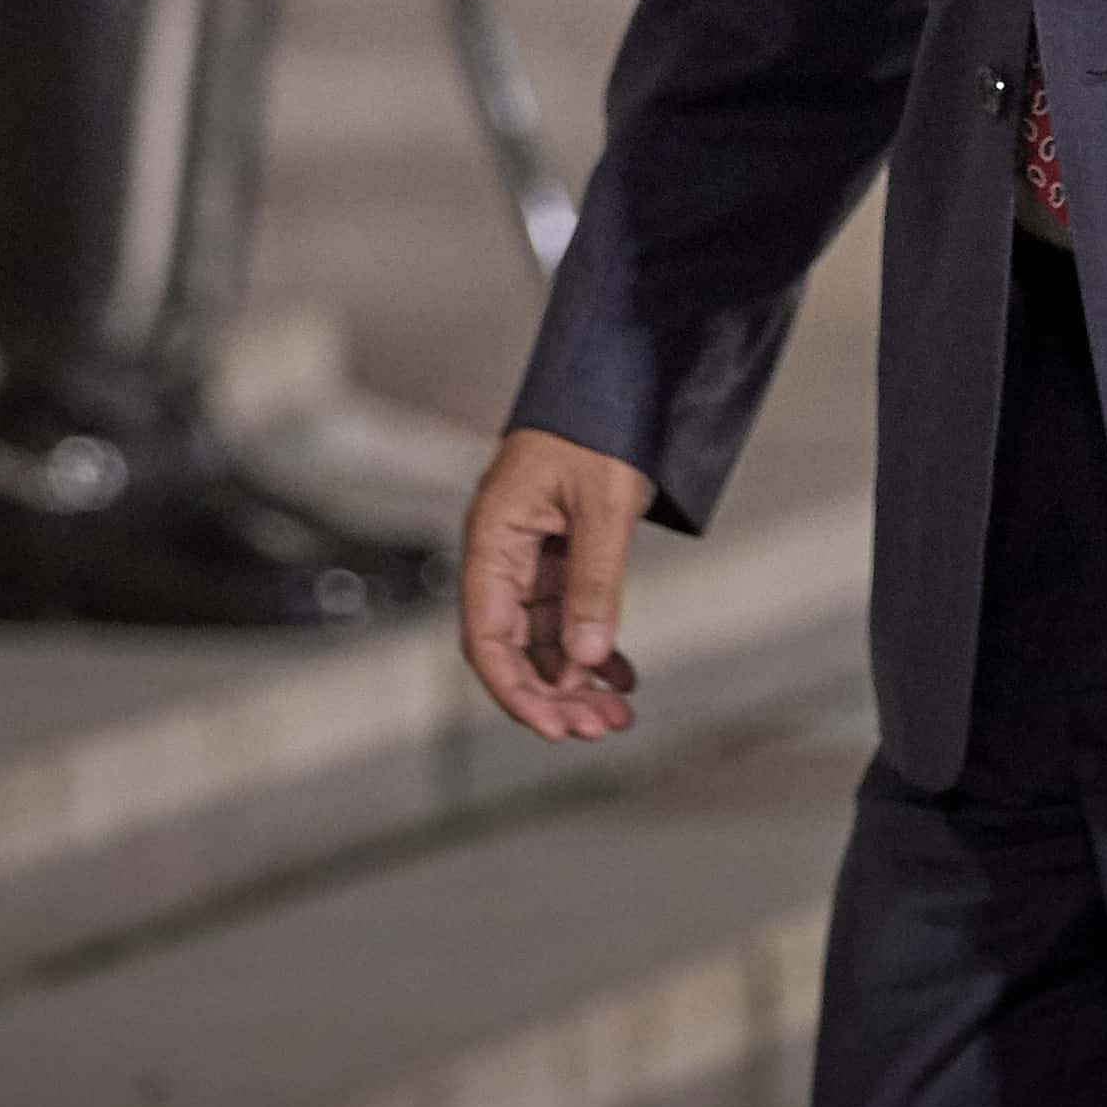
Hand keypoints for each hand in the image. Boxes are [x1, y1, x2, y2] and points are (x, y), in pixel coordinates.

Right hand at [457, 426, 653, 741]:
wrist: (614, 378)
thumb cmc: (597, 429)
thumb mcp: (602, 506)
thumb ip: (594, 582)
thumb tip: (585, 657)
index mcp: (492, 539)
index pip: (486, 636)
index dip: (516, 690)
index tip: (554, 728)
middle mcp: (502, 554)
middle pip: (514, 647)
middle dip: (555, 694)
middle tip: (602, 728)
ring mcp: (529, 556)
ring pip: (543, 638)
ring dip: (577, 678)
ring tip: (619, 714)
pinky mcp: (557, 554)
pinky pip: (566, 615)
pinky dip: (593, 646)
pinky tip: (620, 676)